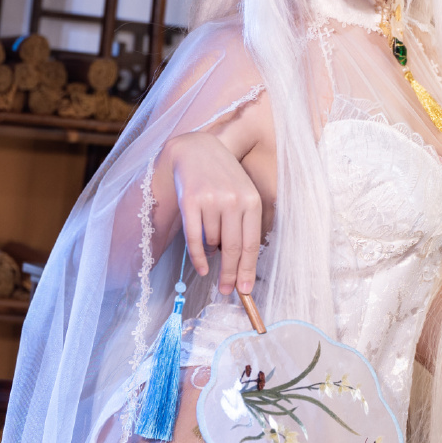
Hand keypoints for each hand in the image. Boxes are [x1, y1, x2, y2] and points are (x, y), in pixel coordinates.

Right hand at [166, 131, 262, 294]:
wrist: (195, 150)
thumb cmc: (222, 178)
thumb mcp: (242, 195)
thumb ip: (243, 226)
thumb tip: (240, 266)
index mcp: (251, 200)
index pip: (251, 243)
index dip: (247, 270)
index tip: (245, 289)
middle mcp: (233, 200)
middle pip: (233, 248)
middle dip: (230, 275)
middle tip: (227, 292)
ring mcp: (211, 200)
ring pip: (213, 243)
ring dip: (213, 253)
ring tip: (212, 249)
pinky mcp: (190, 201)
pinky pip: (194, 239)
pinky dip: (198, 258)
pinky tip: (201, 268)